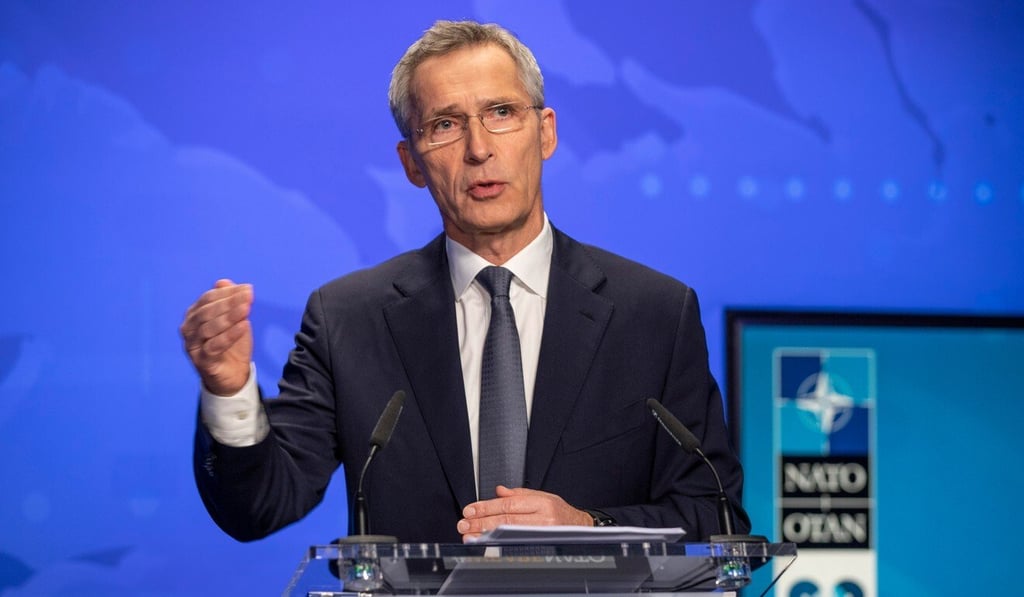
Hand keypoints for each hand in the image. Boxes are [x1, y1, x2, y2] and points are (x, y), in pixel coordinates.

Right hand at [179, 279, 253, 394]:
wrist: (233, 373)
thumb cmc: (231, 343)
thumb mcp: (233, 319)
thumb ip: (228, 301)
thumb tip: (223, 282)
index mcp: (193, 315)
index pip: (207, 299)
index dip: (227, 293)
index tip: (247, 289)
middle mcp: (188, 329)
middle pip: (207, 312)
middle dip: (229, 302)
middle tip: (249, 296)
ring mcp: (192, 346)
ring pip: (209, 328)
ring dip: (229, 317)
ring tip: (247, 309)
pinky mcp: (201, 361)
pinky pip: (214, 346)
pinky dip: (230, 335)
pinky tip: (244, 326)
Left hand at [456, 485, 591, 541]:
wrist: (580, 528)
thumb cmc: (560, 512)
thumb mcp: (542, 496)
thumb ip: (519, 494)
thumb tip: (498, 491)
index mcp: (542, 502)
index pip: (509, 503)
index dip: (487, 507)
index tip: (470, 510)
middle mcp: (543, 519)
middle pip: (507, 519)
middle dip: (482, 521)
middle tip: (464, 523)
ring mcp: (542, 535)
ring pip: (509, 533)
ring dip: (486, 534)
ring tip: (469, 534)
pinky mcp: (540, 546)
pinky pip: (515, 544)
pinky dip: (498, 543)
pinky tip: (486, 542)